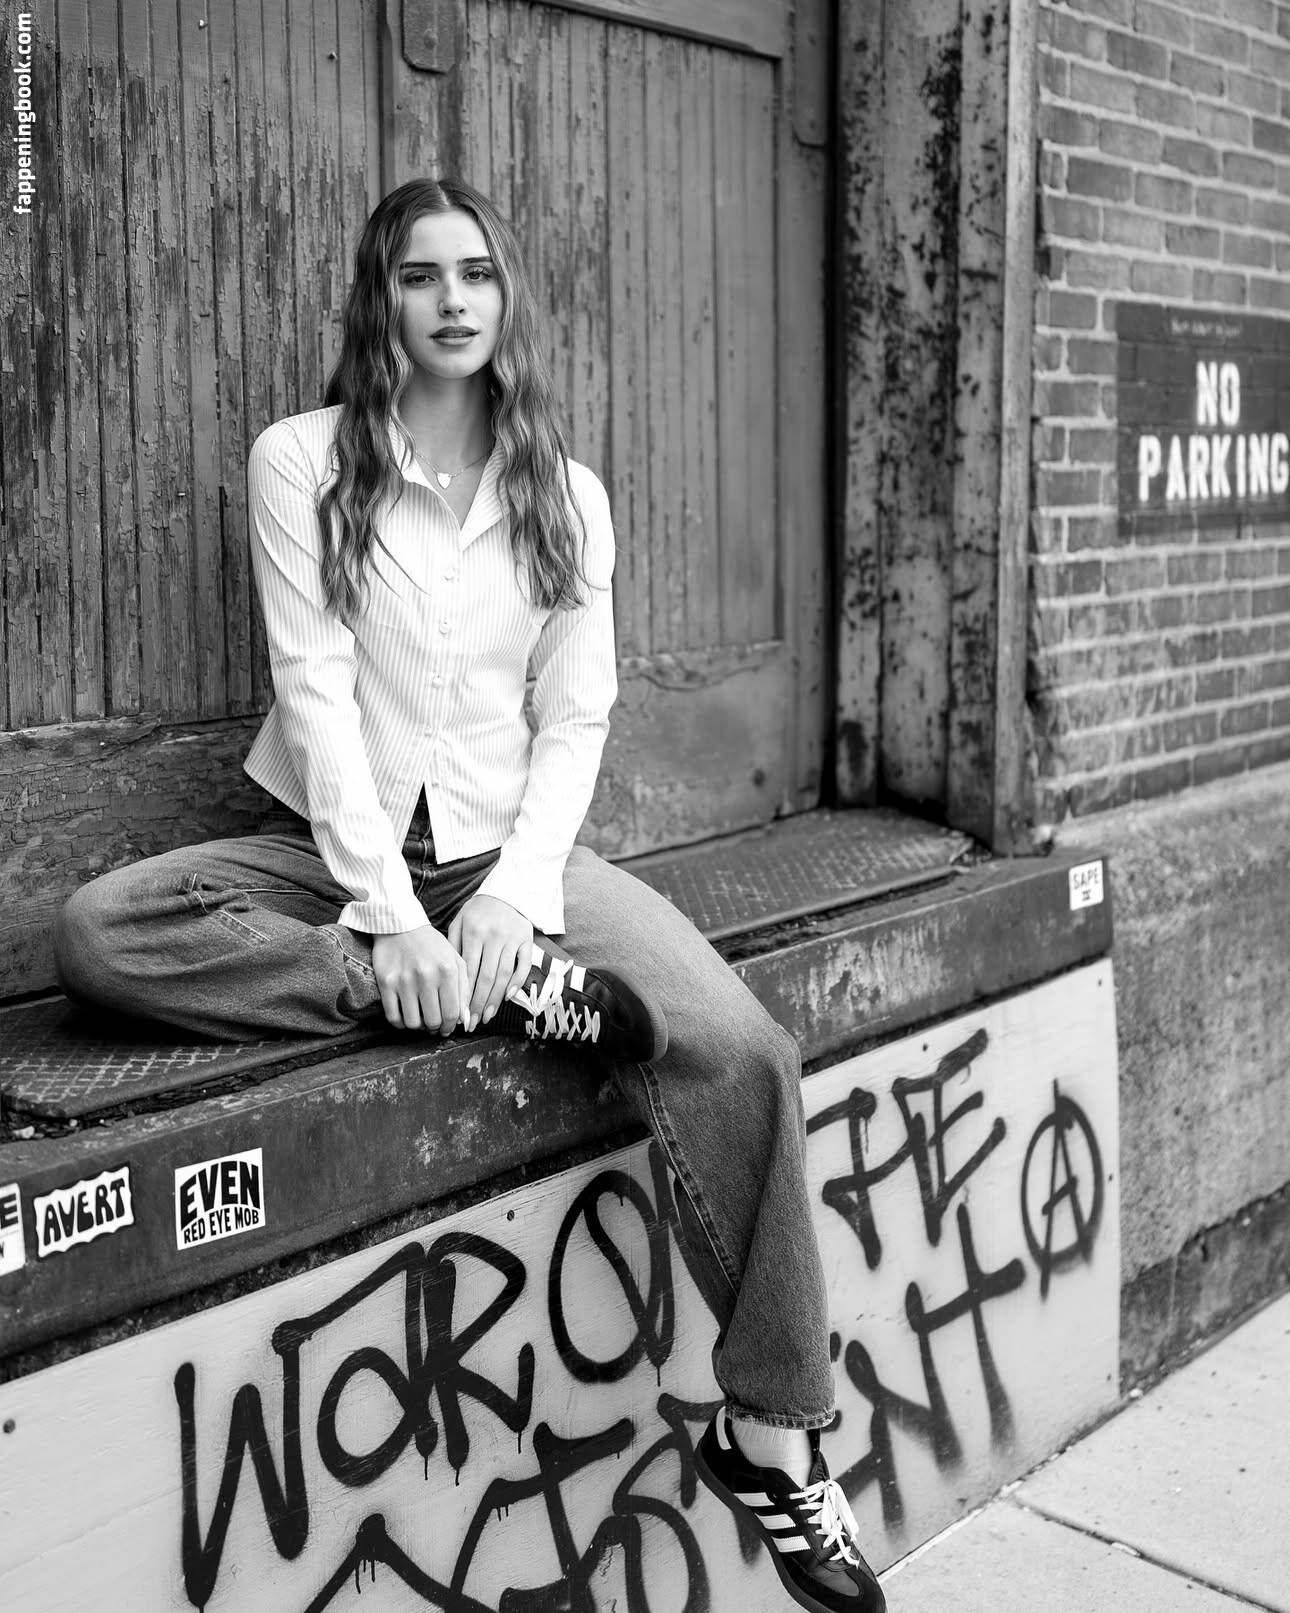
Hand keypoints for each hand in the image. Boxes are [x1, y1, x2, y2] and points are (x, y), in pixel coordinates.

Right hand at [371, 924, 471, 1035]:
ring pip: (413, 1023)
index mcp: (448, 970)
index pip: (453, 1013)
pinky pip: (393, 1017)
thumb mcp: (455, 960)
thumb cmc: (431, 945)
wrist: (400, 926)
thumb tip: (465, 1019)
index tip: (447, 1028)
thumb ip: (464, 989)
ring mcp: (404, 980)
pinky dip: (400, 1023)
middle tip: (434, 1025)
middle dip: (435, 1028)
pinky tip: (405, 1016)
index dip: (451, 1027)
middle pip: (433, 1021)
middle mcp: (427, 976)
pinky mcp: (386, 983)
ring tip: (420, 1019)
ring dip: (418, 1026)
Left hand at [448, 894, 533, 1029]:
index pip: (468, 971)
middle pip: (486, 977)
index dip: (464, 995)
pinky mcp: (527, 939)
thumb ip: (453, 947)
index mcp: (473, 931)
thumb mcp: (459, 922)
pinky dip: (517, 981)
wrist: (507, 891)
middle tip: (474, 1023)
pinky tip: (507, 996)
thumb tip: (451, 981)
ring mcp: (512, 938)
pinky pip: (524, 964)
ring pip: (504, 975)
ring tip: (488, 1016)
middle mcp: (493, 936)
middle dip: (479, 1003)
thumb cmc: (478, 911)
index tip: (460, 1013)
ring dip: (495, 999)